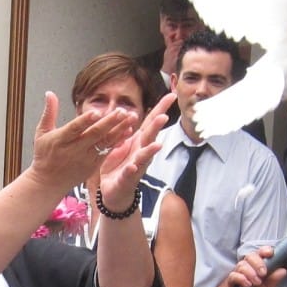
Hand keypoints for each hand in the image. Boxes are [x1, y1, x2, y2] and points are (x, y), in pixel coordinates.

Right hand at [29, 92, 135, 194]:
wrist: (48, 182)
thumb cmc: (44, 155)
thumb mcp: (42, 133)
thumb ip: (49, 112)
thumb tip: (50, 92)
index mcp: (60, 140)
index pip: (74, 129)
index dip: (85, 120)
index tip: (96, 111)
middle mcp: (74, 149)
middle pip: (94, 134)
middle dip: (109, 122)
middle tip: (122, 111)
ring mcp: (86, 158)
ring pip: (104, 142)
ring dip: (119, 129)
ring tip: (131, 118)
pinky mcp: (93, 164)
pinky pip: (108, 151)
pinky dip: (118, 141)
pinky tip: (128, 130)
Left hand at [98, 94, 175, 210]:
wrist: (114, 192)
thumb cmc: (118, 166)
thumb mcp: (119, 143)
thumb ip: (125, 129)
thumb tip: (131, 113)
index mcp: (138, 141)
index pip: (151, 121)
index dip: (161, 108)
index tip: (172, 95)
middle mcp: (141, 152)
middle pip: (150, 136)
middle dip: (157, 127)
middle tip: (164, 117)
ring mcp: (136, 166)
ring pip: (144, 156)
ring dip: (150, 150)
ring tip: (157, 144)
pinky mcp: (127, 180)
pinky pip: (129, 174)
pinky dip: (131, 170)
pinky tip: (133, 166)